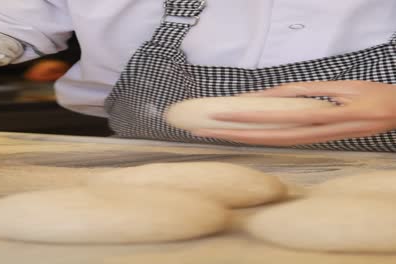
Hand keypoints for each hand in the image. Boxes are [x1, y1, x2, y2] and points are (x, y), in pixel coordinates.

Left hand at [192, 80, 395, 145]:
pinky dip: (258, 140)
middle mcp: (316, 134)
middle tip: (200, 132)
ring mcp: (314, 142)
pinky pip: (282, 144)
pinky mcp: (315, 144)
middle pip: (265, 137)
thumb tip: (266, 95)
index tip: (217, 115)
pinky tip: (242, 138)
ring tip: (213, 136)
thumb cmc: (373, 98)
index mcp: (324, 117)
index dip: (245, 117)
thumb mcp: (341, 87)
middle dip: (231, 135)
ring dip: (240, 140)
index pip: (275, 119)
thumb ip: (302, 91)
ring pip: (271, 145)